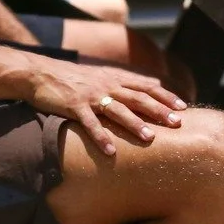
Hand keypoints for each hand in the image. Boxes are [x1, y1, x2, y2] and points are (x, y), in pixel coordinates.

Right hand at [25, 59, 186, 155]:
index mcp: (115, 78)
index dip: (165, 96)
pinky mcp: (74, 106)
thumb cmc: (73, 78)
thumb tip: (150, 86)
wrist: (40, 73)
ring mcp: (91, 96)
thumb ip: (124, 82)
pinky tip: (110, 151)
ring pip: (118, 110)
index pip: (146, 86)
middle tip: (177, 123)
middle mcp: (107, 85)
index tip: (183, 107)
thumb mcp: (102, 75)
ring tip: (150, 138)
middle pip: (138, 98)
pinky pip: (90, 123)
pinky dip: (101, 137)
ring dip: (135, 124)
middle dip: (159, 110)